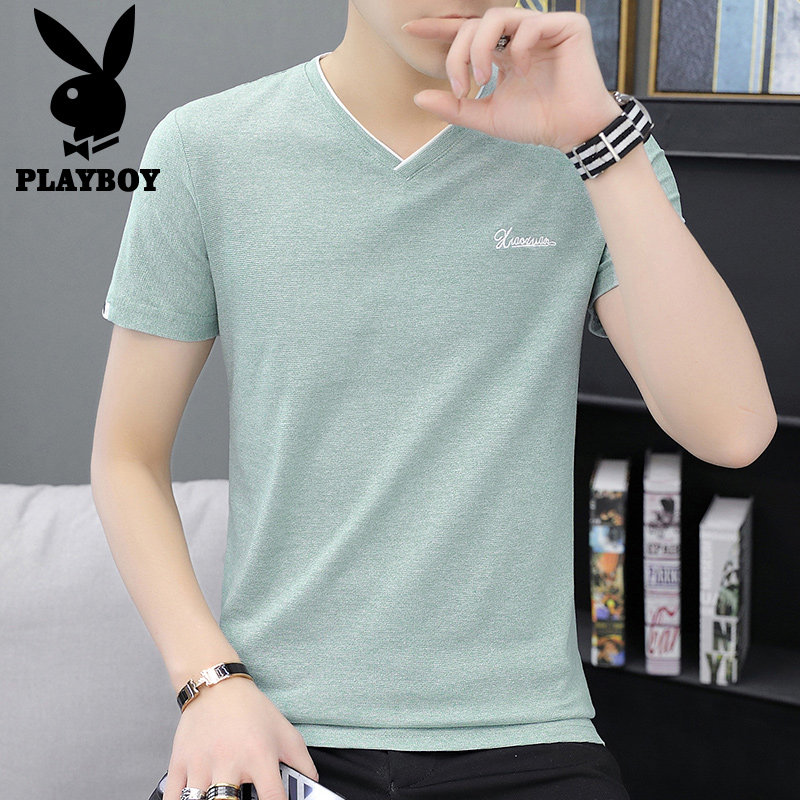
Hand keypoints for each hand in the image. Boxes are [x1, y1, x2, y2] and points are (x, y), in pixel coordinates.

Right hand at [163, 677, 317, 799]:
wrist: (216, 686)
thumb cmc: (252, 711)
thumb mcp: (285, 732)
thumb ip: (302, 763)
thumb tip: (313, 788)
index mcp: (259, 756)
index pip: (272, 798)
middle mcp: (230, 762)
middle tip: (240, 798)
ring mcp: (201, 765)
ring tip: (220, 795)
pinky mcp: (179, 764)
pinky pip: (173, 798)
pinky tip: (193, 798)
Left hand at [401, 7, 621, 152]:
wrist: (572, 132)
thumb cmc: (534, 123)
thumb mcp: (487, 116)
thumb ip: (455, 107)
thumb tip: (417, 98)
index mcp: (503, 51)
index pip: (467, 32)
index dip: (439, 28)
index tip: (409, 29)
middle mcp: (520, 34)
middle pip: (475, 24)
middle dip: (459, 54)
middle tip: (462, 87)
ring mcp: (543, 27)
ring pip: (497, 16)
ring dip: (480, 49)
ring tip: (483, 79)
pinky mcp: (567, 25)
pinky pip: (530, 24)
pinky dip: (519, 48)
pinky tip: (523, 72)